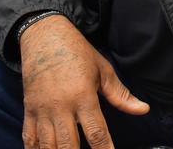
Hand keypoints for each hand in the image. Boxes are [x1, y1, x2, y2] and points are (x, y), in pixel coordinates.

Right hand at [19, 15, 148, 147]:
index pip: (97, 134)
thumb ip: (121, 95)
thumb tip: (143, 110)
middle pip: (69, 146)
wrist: (43, 35)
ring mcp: (42, 110)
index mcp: (83, 96)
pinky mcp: (29, 109)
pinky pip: (29, 137)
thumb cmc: (76, 52)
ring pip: (47, 146)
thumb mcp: (102, 70)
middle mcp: (61, 106)